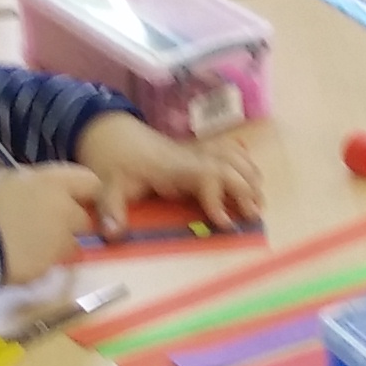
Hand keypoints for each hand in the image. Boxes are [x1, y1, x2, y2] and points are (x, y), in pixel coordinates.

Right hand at [0, 163, 99, 277]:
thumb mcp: (2, 175)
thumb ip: (29, 180)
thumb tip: (34, 184)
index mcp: (53, 182)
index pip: (90, 183)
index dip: (82, 192)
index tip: (72, 198)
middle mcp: (64, 211)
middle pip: (83, 220)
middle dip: (70, 225)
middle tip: (43, 227)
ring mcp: (57, 243)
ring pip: (70, 247)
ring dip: (56, 247)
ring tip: (27, 247)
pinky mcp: (46, 268)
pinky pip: (49, 266)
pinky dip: (37, 264)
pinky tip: (15, 260)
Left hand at [75, 115, 265, 227]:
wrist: (112, 133)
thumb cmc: (114, 161)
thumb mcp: (107, 184)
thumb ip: (111, 208)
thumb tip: (113, 233)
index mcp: (171, 166)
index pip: (205, 174)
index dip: (219, 196)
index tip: (224, 222)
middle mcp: (189, 155)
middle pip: (227, 165)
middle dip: (244, 189)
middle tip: (253, 216)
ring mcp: (196, 150)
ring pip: (232, 155)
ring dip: (249, 176)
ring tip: (258, 202)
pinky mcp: (198, 150)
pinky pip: (229, 150)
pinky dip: (244, 162)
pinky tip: (252, 179)